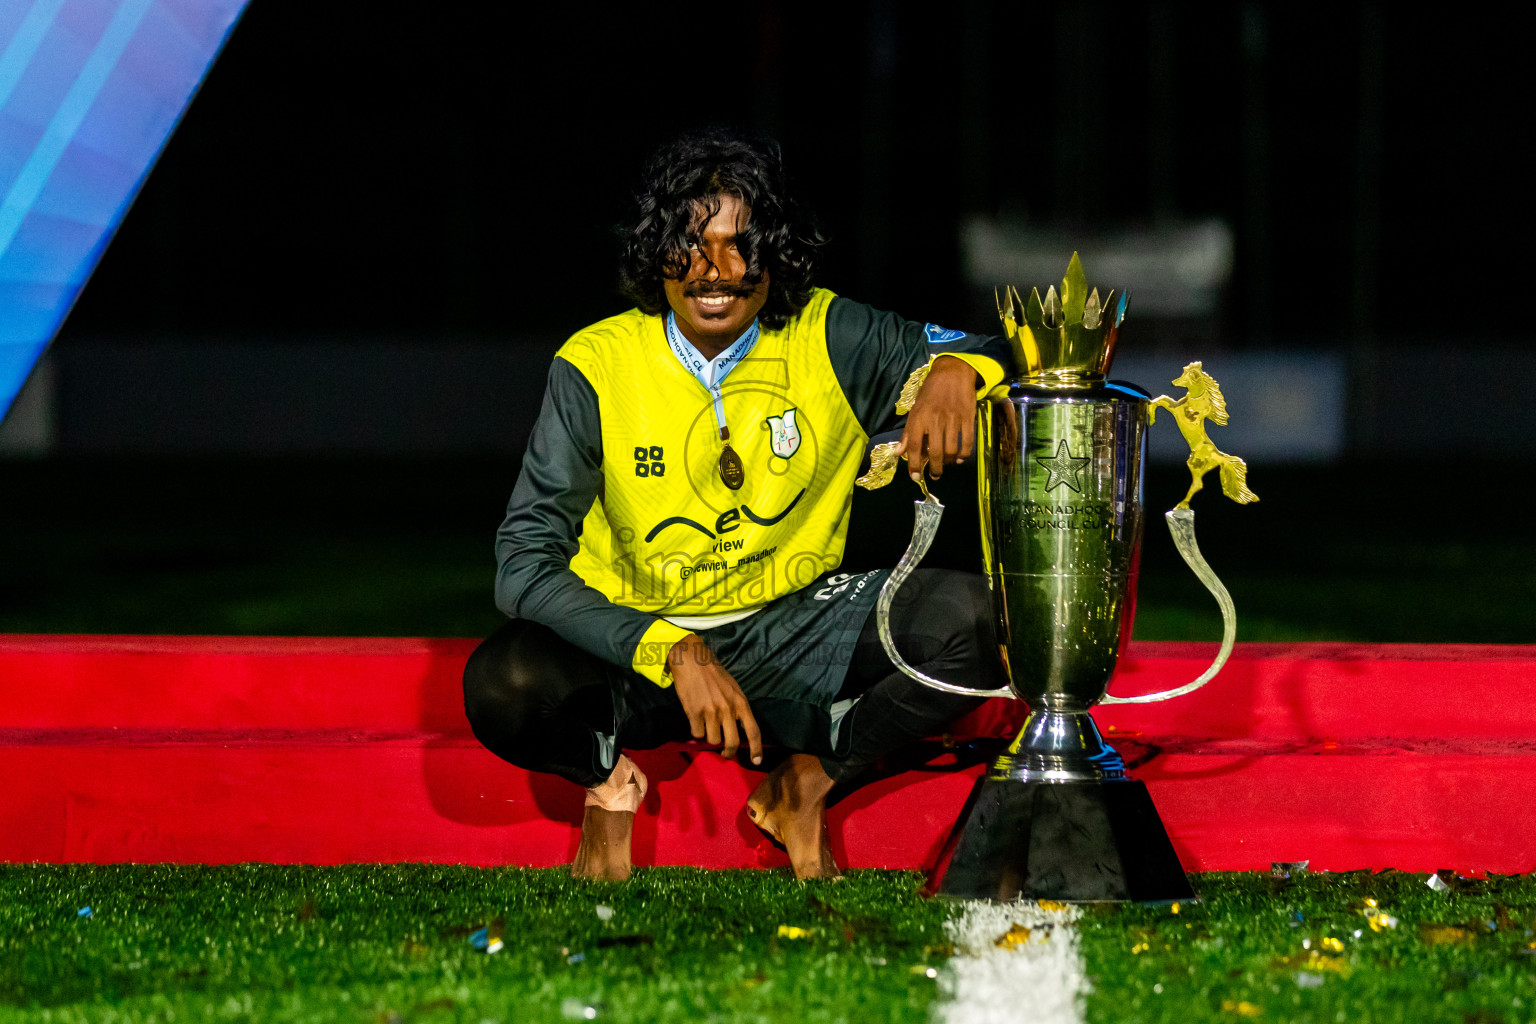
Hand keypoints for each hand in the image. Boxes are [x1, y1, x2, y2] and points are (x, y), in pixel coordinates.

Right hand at [668, 634, 762, 764]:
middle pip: (731, 743)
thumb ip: (737, 708)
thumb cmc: (714, 674)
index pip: (753, 731)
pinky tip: (695, 720)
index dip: (756, 749)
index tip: (756, 761)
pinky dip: (696, 731)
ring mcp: (711, 711)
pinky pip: (697, 734)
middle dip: (728, 752)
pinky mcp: (694, 712)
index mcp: (741, 703)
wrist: (692, 660)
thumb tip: (737, 729)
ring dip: (708, 737)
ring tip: (706, 726)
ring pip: (712, 740)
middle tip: (725, 754)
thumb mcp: (733, 689)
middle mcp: (728, 709)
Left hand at [899, 355, 980, 480]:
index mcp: (919, 417)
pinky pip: (967, 441)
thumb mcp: (915, 409)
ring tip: (946, 465)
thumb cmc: (930, 391)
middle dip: (935, 468)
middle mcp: (935, 420)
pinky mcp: (967, 417)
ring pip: (951, 449)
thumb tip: (899, 453)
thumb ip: (908, 432)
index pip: (914, 446)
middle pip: (935, 452)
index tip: (915, 477)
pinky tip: (959, 458)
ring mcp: (953, 419)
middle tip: (934, 475)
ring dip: (948, 462)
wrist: (952, 372)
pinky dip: (963, 454)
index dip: (914, 464)